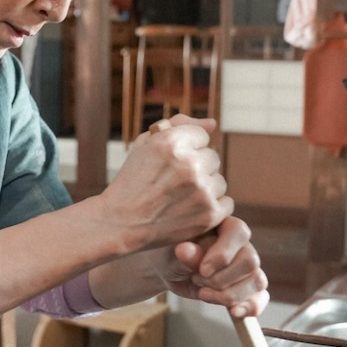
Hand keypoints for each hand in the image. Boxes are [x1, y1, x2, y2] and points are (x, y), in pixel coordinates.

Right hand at [98, 115, 231, 252]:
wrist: (120, 223)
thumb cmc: (133, 180)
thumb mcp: (145, 144)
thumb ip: (179, 126)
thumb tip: (213, 123)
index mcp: (171, 141)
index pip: (202, 135)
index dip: (186, 149)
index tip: (170, 163)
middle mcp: (189, 164)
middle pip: (213, 157)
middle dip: (197, 167)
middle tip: (173, 182)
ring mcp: (201, 191)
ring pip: (219, 181)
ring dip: (205, 188)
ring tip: (179, 197)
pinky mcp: (210, 214)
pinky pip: (226, 203)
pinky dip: (211, 208)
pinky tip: (189, 210)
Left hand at [153, 216, 269, 316]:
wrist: (168, 270)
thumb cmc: (170, 253)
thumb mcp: (172, 252)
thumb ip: (184, 253)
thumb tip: (185, 250)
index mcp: (225, 226)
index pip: (239, 233)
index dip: (224, 254)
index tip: (202, 270)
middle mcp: (241, 245)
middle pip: (250, 261)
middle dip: (222, 279)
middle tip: (197, 281)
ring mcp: (246, 267)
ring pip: (257, 281)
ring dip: (231, 295)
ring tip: (204, 295)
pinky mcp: (246, 287)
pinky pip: (261, 296)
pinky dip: (251, 307)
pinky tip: (234, 312)